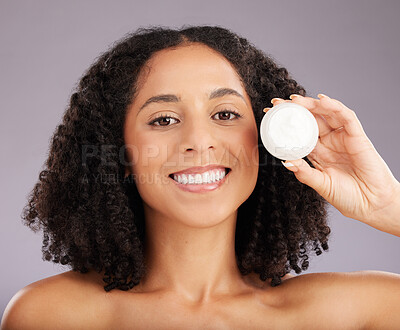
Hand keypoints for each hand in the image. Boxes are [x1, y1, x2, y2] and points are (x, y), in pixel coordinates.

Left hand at [265, 94, 399, 234]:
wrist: (370, 205)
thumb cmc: (347, 196)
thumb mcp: (320, 184)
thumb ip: (304, 172)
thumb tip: (286, 162)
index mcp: (317, 152)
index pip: (299, 131)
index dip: (285, 122)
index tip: (269, 115)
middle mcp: (329, 142)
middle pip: (310, 119)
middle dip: (294, 109)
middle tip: (277, 103)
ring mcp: (343, 138)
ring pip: (326, 114)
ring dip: (310, 104)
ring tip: (294, 100)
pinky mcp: (357, 136)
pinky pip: (346, 117)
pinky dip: (334, 106)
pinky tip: (322, 100)